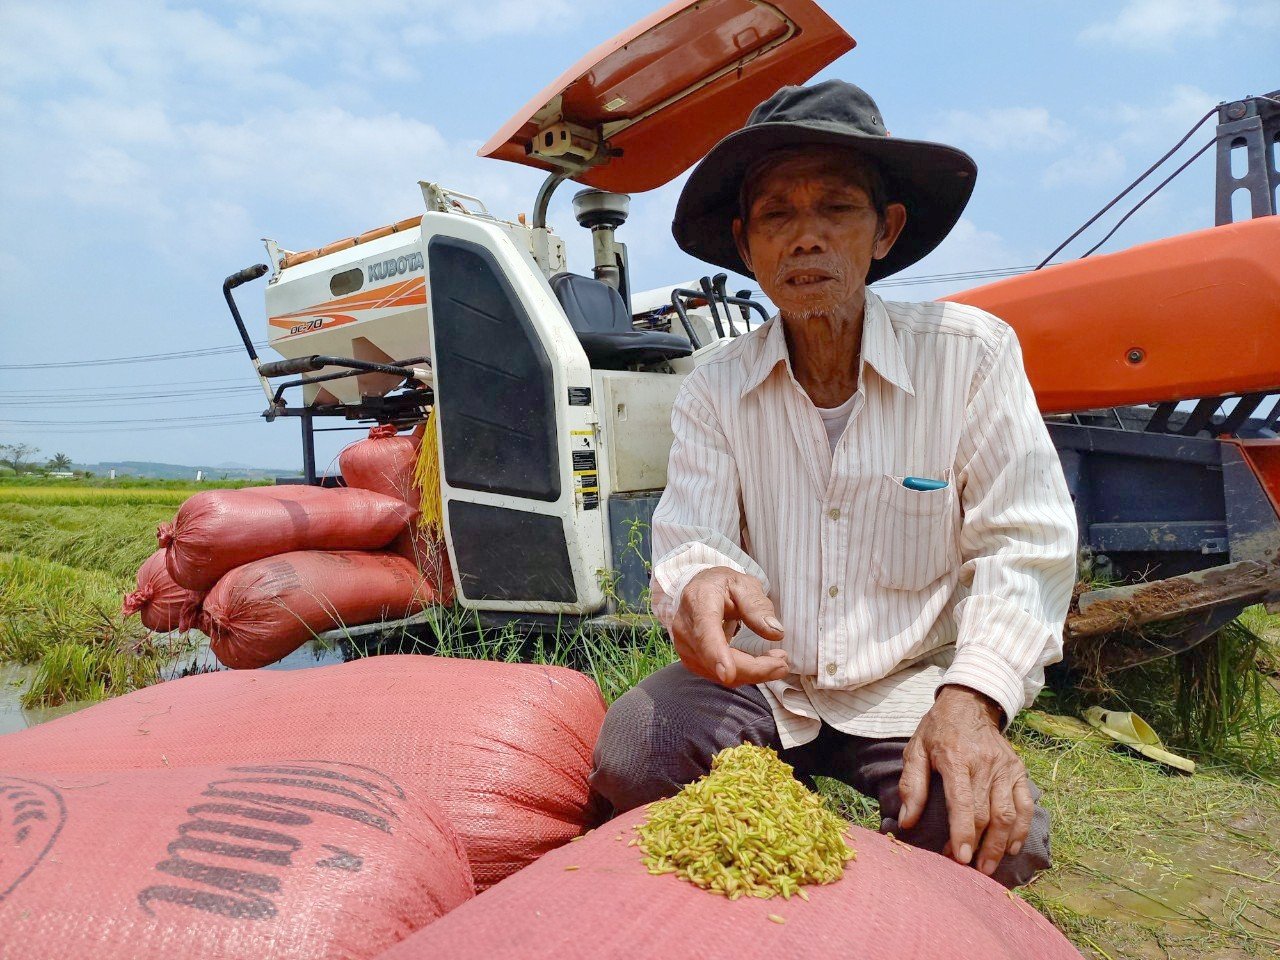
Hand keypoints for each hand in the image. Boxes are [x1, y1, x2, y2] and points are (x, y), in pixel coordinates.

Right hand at [672, 566, 788, 687]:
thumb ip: (758, 607)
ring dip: (751, 673)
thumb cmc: (723, 585)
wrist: (698, 589)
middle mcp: (685, 628)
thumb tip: (775, 632)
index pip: (705, 632)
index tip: (728, 674)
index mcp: (699, 602)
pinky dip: (742, 674)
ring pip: (719, 674)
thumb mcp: (744, 585)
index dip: (716, 654)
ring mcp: (684, 647)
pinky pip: (717, 676)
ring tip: (776, 660)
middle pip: (717, 661)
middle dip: (753, 669)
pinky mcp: (690, 660)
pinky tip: (758, 663)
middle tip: (783, 663)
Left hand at [898, 685, 1033, 876]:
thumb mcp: (915, 750)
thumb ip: (911, 785)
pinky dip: (1021, 828)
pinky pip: (1025, 804)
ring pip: (1008, 814)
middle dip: (980, 846)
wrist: (969, 704)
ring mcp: (1006, 767)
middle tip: (971, 869)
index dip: (962, 833)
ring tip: (989, 866)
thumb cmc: (937, 730)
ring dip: (1000, 844)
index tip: (960, 857)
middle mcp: (985, 764)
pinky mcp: (1019, 770)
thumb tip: (907, 822)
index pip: (963, 803)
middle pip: (987, 814)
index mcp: (956, 759)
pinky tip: (1011, 847)